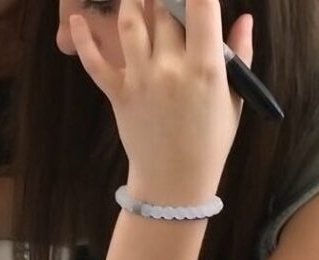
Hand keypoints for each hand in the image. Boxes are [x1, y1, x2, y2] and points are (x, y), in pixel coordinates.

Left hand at [70, 0, 252, 204]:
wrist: (174, 183)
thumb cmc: (209, 142)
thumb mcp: (233, 99)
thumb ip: (240, 54)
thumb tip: (243, 18)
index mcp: (205, 67)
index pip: (201, 5)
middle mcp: (170, 68)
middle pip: (164, 9)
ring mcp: (141, 80)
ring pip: (130, 23)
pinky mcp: (119, 95)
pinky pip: (95, 63)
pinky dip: (83, 40)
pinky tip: (75, 18)